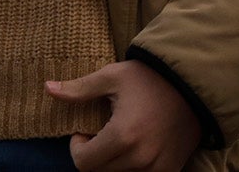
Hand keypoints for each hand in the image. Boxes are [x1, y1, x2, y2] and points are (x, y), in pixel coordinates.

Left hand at [45, 60, 201, 171]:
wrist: (191, 84)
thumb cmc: (147, 78)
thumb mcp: (111, 76)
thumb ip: (78, 89)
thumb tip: (47, 88)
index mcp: (123, 136)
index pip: (83, 164)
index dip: (77, 147)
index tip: (83, 130)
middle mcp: (140, 159)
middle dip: (93, 155)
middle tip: (99, 132)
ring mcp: (157, 169)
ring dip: (111, 163)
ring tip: (117, 137)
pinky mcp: (170, 171)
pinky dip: (131, 167)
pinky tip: (134, 145)